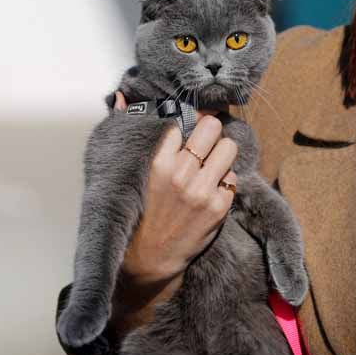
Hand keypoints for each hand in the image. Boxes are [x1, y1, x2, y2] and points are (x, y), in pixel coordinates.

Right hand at [112, 91, 238, 284]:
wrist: (150, 257)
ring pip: (229, 148)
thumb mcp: (135, 174)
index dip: (188, 125)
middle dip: (211, 133)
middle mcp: (181, 173)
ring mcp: (202, 190)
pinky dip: (225, 181)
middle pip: (212, 127)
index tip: (189, 130)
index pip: (182, 123)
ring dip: (222, 155)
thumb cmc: (142, 213)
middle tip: (206, 143)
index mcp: (158, 163)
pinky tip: (212, 190)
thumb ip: (132, 135)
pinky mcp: (218, 207)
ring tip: (211, 167)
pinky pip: (233, 178)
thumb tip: (121, 97)